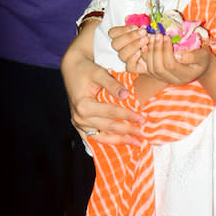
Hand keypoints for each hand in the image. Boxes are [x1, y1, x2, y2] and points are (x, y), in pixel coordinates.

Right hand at [62, 26, 145, 141]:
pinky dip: (106, 142)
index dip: (128, 116)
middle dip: (127, 131)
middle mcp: (79, 117)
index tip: (142, 119)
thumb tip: (126, 95)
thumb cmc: (86, 70)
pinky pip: (93, 138)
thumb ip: (113, 85)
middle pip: (107, 127)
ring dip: (118, 141)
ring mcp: (78, 123)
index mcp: (83, 105)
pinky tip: (118, 146)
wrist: (72, 69)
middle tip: (142, 134)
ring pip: (100, 137)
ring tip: (134, 143)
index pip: (111, 113)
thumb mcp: (99, 73)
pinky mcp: (79, 125)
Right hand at [108, 23, 148, 73]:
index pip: (112, 33)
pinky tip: (142, 51)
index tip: (135, 26)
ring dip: (134, 45)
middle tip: (143, 32)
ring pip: (122, 54)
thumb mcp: (145, 29)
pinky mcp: (133, 68)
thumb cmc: (152, 39)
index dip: (122, 29)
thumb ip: (137, 24)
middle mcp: (121, 49)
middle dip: (130, 37)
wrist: (162, 54)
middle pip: (115, 44)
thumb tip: (127, 18)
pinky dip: (134, 58)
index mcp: (121, 38)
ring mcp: (126, 59)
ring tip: (146, 40)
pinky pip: (129, 65)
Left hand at [142, 33, 211, 85]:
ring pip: (151, 69)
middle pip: (159, 68)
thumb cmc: (202, 58)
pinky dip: (145, 56)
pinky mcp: (159, 76)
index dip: (166, 50)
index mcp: (186, 75)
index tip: (166, 36)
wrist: (200, 65)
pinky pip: (148, 68)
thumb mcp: (203, 55)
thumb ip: (193, 56)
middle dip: (156, 50)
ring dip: (149, 52)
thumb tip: (177, 55)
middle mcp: (175, 80)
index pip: (171, 65)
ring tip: (152, 38)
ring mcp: (166, 79)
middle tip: (157, 36)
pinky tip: (146, 45)